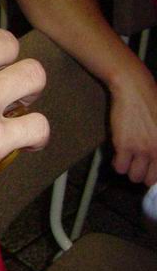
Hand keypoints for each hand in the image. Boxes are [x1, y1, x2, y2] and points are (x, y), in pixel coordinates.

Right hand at [109, 63, 156, 184]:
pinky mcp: (125, 146)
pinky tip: (118, 155)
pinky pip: (119, 167)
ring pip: (134, 176)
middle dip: (142, 174)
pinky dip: (118, 164)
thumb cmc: (153, 104)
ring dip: (129, 170)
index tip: (148, 169)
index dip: (153, 175)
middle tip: (137, 164)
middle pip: (149, 179)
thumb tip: (154, 158)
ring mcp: (143, 150)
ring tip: (127, 160)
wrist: (135, 91)